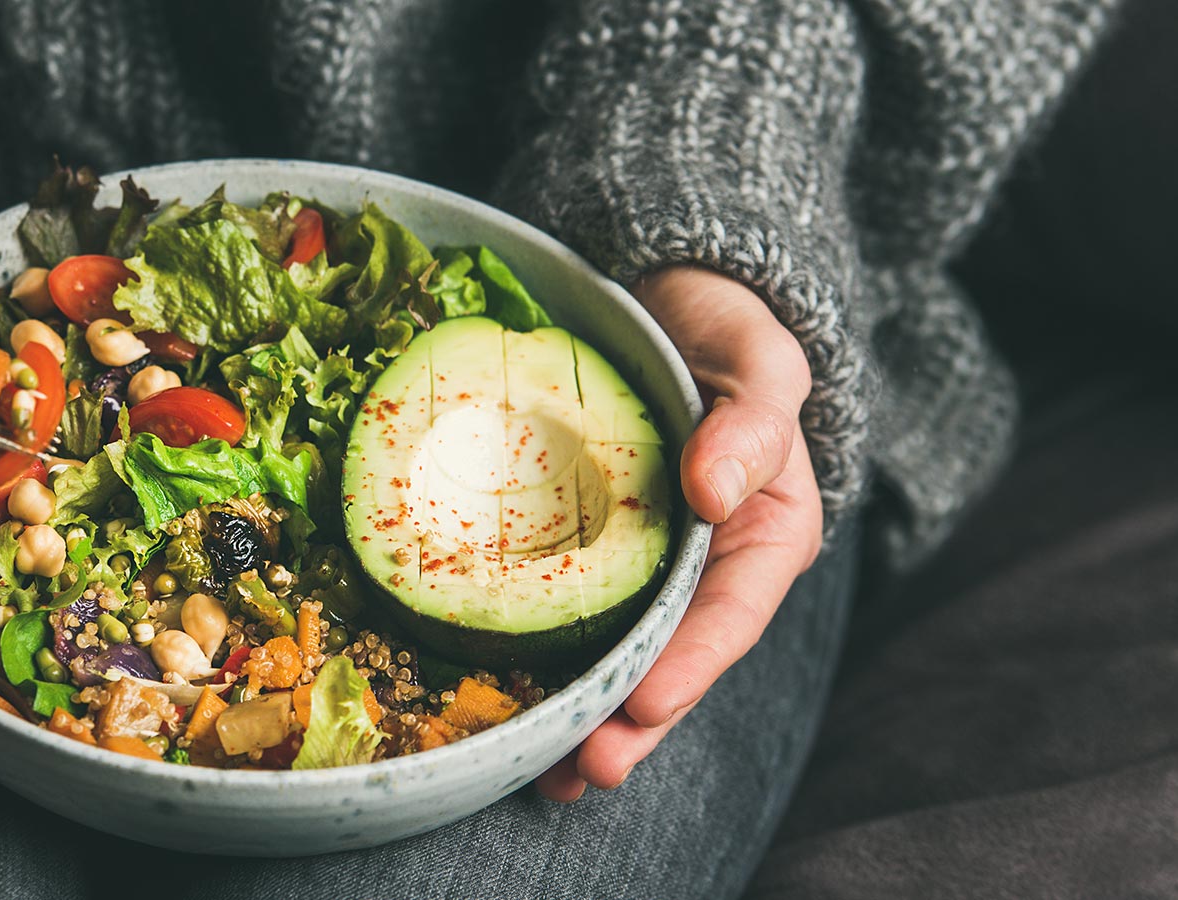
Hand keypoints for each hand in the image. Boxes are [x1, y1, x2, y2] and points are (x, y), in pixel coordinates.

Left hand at [537, 266, 824, 801]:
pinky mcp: (585, 554)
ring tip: (544, 775)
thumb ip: (752, 423)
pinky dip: (537, 665)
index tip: (645, 703)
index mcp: (761, 537)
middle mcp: (703, 568)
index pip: (730, 615)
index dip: (690, 666)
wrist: (668, 303)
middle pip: (670, 661)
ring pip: (617, 657)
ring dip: (582, 719)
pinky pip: (564, 616)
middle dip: (629, 723)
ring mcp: (642, 567)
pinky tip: (501, 708)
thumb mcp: (759, 363)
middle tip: (582, 769)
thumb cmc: (725, 332)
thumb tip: (714, 487)